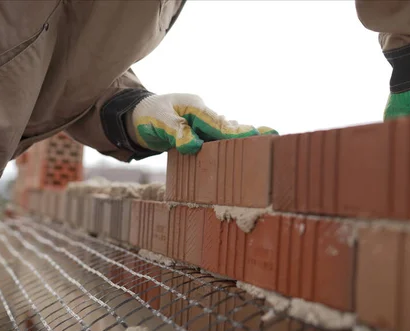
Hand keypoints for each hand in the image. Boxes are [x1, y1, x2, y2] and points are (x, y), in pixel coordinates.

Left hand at [125, 93, 277, 153]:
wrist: (135, 116)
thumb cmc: (146, 116)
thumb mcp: (157, 122)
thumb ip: (175, 132)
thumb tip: (194, 145)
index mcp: (195, 107)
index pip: (217, 123)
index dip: (235, 132)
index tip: (254, 135)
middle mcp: (202, 113)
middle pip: (227, 126)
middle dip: (248, 131)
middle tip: (274, 134)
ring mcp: (202, 122)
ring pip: (225, 130)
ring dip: (243, 135)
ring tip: (268, 136)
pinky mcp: (200, 131)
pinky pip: (218, 136)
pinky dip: (231, 138)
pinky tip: (247, 140)